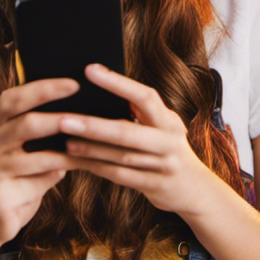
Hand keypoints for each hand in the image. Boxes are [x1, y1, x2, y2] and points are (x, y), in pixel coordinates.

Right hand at [0, 77, 80, 247]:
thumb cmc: (20, 182)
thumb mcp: (30, 154)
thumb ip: (47, 136)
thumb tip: (86, 115)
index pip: (13, 97)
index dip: (41, 87)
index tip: (73, 83)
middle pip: (20, 113)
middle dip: (49, 98)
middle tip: (80, 95)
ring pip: (31, 141)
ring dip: (64, 136)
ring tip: (89, 131)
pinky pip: (39, 173)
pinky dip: (64, 165)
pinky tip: (84, 162)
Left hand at [58, 63, 213, 217]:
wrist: (195, 189)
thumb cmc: (167, 149)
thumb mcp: (162, 126)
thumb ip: (140, 111)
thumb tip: (101, 89)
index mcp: (168, 120)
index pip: (145, 96)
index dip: (117, 83)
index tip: (89, 70)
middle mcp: (169, 141)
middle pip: (127, 132)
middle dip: (94, 126)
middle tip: (63, 120)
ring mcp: (163, 166)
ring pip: (120, 156)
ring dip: (90, 149)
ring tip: (65, 141)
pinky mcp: (154, 186)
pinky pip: (120, 175)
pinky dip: (96, 167)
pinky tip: (77, 160)